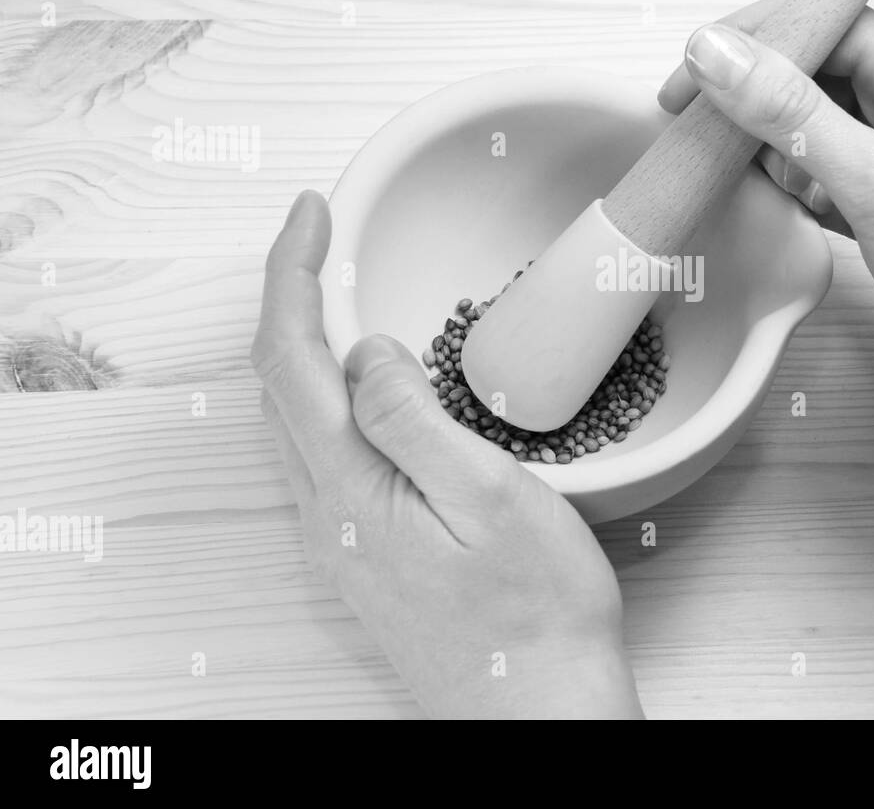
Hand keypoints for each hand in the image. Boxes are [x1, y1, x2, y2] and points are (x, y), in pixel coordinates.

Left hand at [252, 191, 642, 718]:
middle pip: (279, 383)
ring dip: (309, 344)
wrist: (538, 716)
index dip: (291, 271)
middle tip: (327, 239)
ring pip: (300, 419)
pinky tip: (375, 386)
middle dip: (292, 295)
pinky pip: (330, 453)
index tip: (313, 212)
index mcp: (350, 490)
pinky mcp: (368, 553)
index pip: (287, 357)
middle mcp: (328, 515)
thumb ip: (412, 418)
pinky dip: (335, 394)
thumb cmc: (535, 618)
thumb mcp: (490, 500)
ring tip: (345, 292)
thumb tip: (364, 350)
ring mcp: (343, 539)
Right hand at [658, 0, 873, 424]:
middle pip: (813, 67)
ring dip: (768, 141)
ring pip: (817, 124)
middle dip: (749, 92)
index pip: (821, 17)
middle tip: (689, 129)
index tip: (686, 76)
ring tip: (722, 170)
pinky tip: (772, 206)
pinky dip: (794, 186)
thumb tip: (716, 51)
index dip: (748, 39)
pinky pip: (830, 176)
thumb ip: (793, 115)